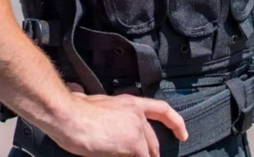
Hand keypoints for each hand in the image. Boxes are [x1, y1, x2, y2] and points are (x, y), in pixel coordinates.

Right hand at [51, 85, 187, 156]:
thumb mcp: (95, 103)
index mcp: (130, 102)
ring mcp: (137, 128)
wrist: (70, 116)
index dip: (176, 122)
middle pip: (152, 140)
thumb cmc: (74, 110)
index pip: (162, 109)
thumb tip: (93, 108)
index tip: (183, 134)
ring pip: (147, 151)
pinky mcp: (134, 144)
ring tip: (125, 156)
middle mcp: (137, 113)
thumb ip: (106, 110)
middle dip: (151, 154)